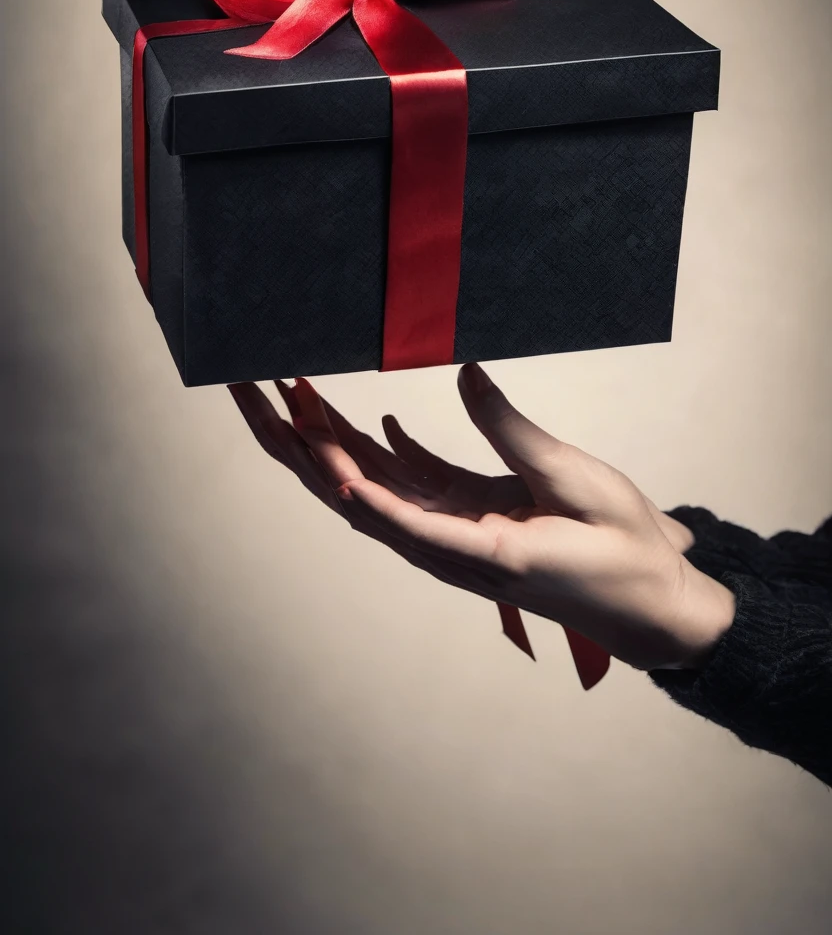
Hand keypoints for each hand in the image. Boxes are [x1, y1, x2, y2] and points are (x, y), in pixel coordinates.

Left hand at [229, 365, 734, 672]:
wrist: (649, 602)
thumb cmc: (623, 553)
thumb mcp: (576, 483)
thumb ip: (513, 432)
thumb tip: (464, 374)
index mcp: (480, 550)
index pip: (397, 518)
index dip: (346, 479)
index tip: (304, 439)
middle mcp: (451, 547)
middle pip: (355, 496)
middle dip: (299, 446)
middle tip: (254, 392)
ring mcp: (454, 532)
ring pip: (373, 487)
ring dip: (328, 441)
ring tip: (289, 390)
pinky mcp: (468, 517)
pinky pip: (412, 485)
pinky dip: (383, 451)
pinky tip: (364, 421)